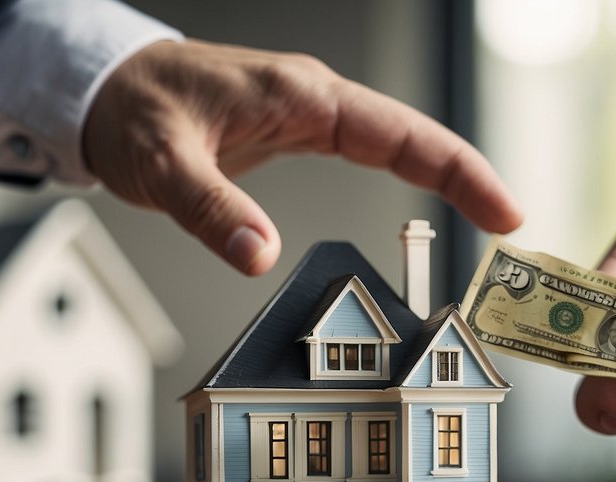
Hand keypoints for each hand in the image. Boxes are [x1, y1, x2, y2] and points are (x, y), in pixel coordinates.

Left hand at [82, 39, 523, 274]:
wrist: (104, 90)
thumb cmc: (132, 110)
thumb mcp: (162, 161)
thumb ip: (210, 208)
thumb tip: (261, 257)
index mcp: (300, 96)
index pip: (401, 132)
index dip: (458, 172)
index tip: (502, 211)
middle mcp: (314, 101)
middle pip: (414, 134)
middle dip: (467, 176)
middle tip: (511, 226)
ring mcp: (307, 115)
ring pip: (396, 141)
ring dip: (443, 175)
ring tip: (486, 218)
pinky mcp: (294, 133)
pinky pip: (368, 151)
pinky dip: (405, 175)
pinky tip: (422, 201)